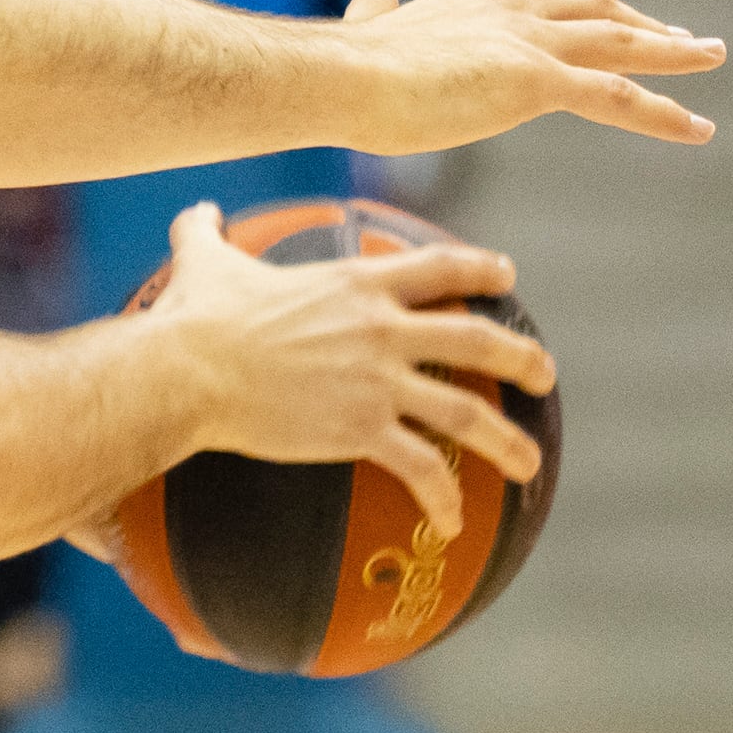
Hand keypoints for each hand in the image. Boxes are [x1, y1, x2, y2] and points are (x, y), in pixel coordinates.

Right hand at [148, 199, 552, 538]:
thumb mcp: (202, 260)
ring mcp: (379, 381)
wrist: (189, 369)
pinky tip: (451, 522)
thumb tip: (195, 211)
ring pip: (468, 413)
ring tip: (530, 463)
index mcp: (357, 284)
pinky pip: (422, 467)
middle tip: (543, 374)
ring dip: (509, 441)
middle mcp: (382, 329)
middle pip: (476, 340)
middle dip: (521, 358)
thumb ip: (204, 232)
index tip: (506, 276)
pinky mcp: (363, 429)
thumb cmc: (194, 316)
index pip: (438, 267)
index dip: (479, 269)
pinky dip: (444, 496)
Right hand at [332, 0, 723, 152]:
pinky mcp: (538, 80)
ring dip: (673, 51)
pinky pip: (618, 98)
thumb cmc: (348, 64)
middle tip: (684, 33)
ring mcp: (530, 43)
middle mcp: (510, 10)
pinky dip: (665, 113)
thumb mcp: (370, 21)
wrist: (346, 78)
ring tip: (712, 54)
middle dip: (642, 18)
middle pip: (594, 9)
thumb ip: (376, 0)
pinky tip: (699, 129)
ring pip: (620, 43)